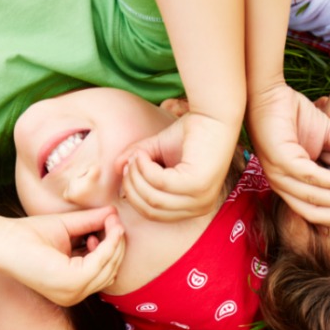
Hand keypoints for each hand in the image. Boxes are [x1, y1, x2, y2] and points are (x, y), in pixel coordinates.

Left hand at [3, 207, 125, 305]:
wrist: (2, 240)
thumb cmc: (27, 235)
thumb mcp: (68, 228)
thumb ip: (90, 223)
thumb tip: (114, 213)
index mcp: (71, 287)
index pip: (104, 271)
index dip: (112, 248)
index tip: (111, 224)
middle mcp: (73, 295)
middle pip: (110, 271)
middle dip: (117, 245)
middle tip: (115, 221)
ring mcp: (72, 293)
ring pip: (109, 268)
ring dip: (114, 243)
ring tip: (110, 222)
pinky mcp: (71, 283)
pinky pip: (101, 263)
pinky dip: (108, 244)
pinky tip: (104, 229)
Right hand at [117, 111, 239, 221]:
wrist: (213, 115)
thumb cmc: (189, 133)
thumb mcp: (156, 151)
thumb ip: (137, 162)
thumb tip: (116, 168)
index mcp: (193, 207)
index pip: (153, 214)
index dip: (134, 194)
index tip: (127, 169)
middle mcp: (200, 207)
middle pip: (151, 210)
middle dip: (132, 186)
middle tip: (129, 162)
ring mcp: (201, 198)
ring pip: (153, 199)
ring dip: (138, 175)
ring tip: (137, 155)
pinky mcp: (198, 185)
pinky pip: (160, 183)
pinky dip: (146, 168)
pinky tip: (145, 153)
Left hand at [246, 81, 329, 224]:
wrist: (270, 93)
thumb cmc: (293, 114)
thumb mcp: (328, 132)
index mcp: (292, 184)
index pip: (316, 211)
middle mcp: (283, 185)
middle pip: (314, 212)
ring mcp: (279, 174)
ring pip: (313, 198)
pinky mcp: (280, 160)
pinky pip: (309, 177)